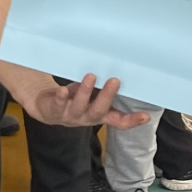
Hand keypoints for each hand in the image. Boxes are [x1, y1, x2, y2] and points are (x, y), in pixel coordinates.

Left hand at [22, 74, 146, 129]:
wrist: (45, 108)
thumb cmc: (74, 98)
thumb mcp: (91, 96)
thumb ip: (103, 90)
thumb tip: (120, 70)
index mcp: (99, 115)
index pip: (118, 121)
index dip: (131, 121)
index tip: (145, 116)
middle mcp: (86, 118)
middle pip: (99, 111)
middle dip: (107, 96)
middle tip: (115, 81)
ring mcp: (70, 115)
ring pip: (80, 106)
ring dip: (85, 92)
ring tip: (91, 76)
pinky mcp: (54, 110)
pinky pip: (58, 104)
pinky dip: (61, 97)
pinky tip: (62, 89)